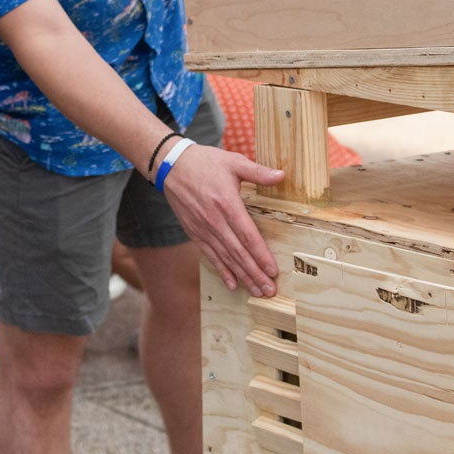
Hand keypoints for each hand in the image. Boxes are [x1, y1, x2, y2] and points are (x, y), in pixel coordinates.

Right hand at [157, 144, 283, 296]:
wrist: (171, 165)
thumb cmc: (205, 162)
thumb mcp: (233, 162)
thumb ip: (258, 172)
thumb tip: (282, 175)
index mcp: (227, 203)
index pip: (247, 235)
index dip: (260, 254)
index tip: (273, 270)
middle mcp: (214, 220)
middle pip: (238, 252)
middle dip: (255, 273)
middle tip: (269, 291)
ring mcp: (203, 229)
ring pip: (225, 258)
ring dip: (242, 277)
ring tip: (256, 292)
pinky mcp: (194, 233)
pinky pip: (210, 255)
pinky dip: (222, 271)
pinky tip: (233, 285)